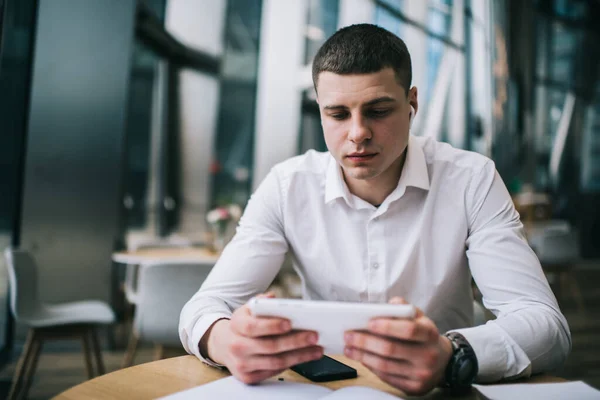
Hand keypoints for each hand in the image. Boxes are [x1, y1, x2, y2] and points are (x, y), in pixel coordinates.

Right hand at [204, 293, 323, 383]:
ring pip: (275, 362)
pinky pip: (274, 371)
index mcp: (236, 325)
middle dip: (295, 341)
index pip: (253, 327)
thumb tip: (274, 299)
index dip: (272, 325)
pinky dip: (292, 364)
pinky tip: (306, 356)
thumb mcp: (248, 309)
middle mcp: (237, 346)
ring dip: (299, 356)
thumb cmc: (243, 324)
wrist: (224, 344)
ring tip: (316, 349)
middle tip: (314, 336)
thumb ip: (261, 302)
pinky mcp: (248, 377)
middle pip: (269, 346)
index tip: (290, 323)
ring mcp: (242, 364)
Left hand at [344, 297, 452, 395]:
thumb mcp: (420, 318)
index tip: (369, 322)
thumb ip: (404, 308)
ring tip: (349, 348)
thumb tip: (388, 304)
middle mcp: (427, 355)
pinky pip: (386, 377)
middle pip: (391, 349)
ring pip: (385, 366)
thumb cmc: (424, 336)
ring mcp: (421, 374)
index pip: (408, 329)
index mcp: (430, 334)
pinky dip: (370, 367)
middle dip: (365, 341)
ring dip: (362, 356)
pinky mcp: (414, 387)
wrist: (443, 362)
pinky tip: (361, 358)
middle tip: (348, 335)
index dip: (387, 326)